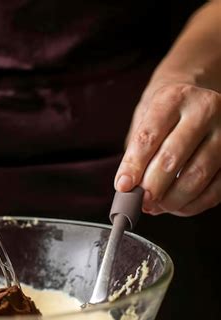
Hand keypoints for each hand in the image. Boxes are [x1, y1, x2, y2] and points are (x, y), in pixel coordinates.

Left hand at [115, 80, 219, 215]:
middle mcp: (204, 109)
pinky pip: (217, 187)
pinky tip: (178, 207)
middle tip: (141, 201)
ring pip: (197, 175)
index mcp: (174, 98)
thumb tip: (128, 188)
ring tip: (157, 206)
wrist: (199, 100)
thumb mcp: (146, 120)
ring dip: (173, 199)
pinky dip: (194, 204)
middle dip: (152, 187)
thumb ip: (136, 152)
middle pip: (172, 158)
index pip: (148, 137)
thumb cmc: (167, 114)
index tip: (123, 187)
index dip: (133, 166)